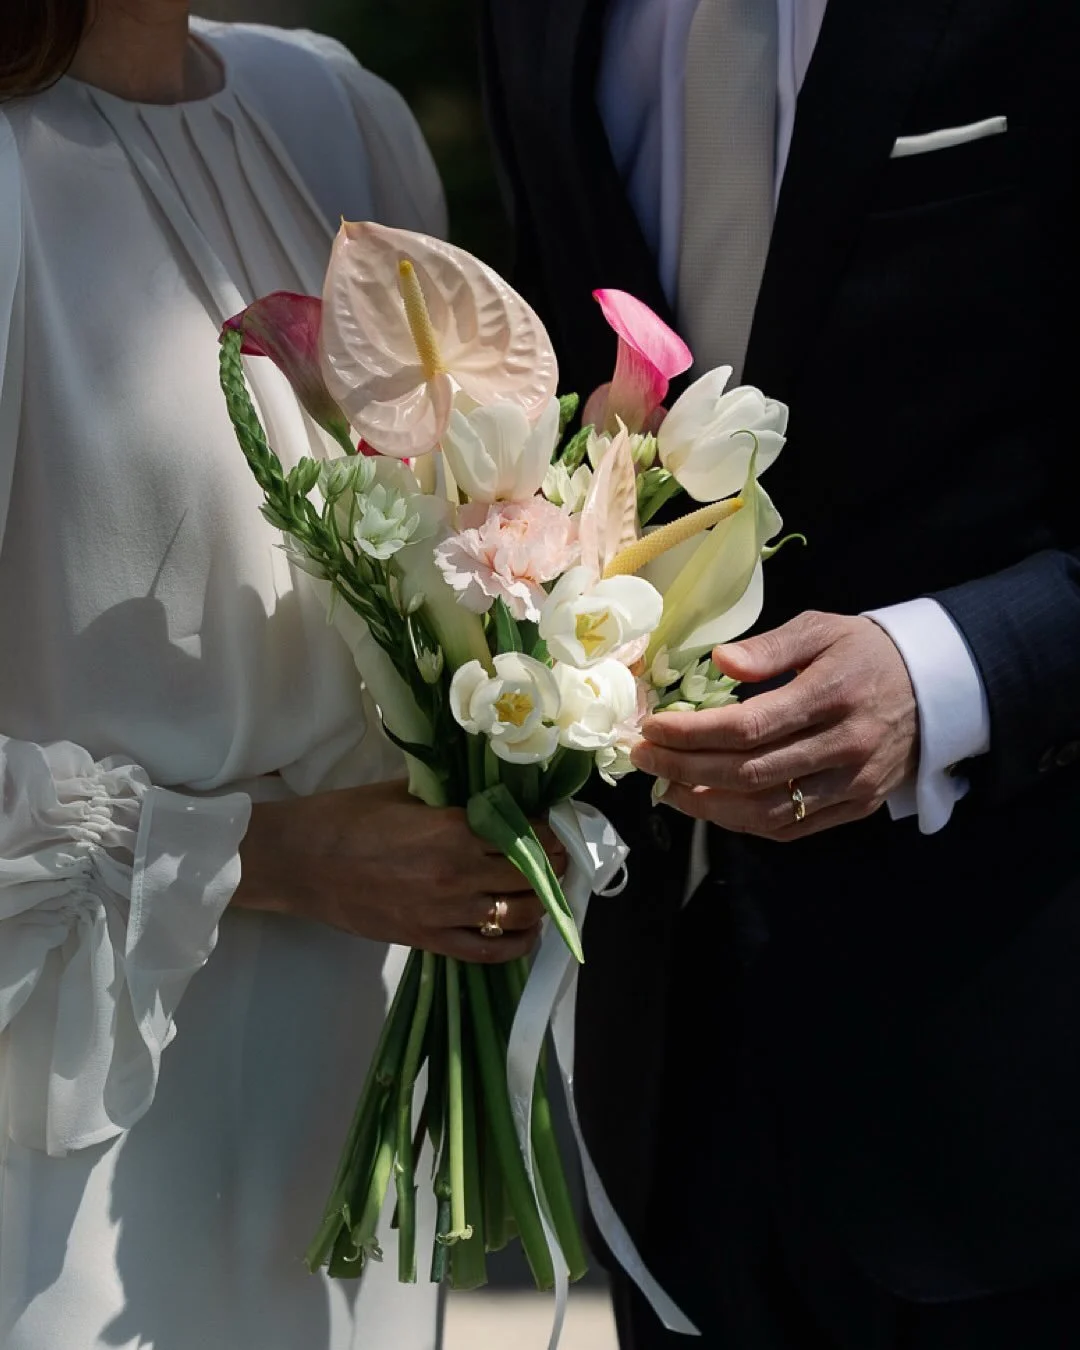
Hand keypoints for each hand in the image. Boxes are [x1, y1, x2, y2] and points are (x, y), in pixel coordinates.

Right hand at [234, 781, 564, 961]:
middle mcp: (457, 874)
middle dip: (554, 865)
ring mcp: (444, 913)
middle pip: (531, 875)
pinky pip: (487, 951)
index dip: (547, 831)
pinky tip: (524, 930)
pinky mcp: (427, 941)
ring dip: (540, 903)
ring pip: (518, 914)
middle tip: (558, 857)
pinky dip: (515, 944)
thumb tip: (490, 797)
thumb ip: (450, 798)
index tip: (553, 827)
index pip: (524, 833)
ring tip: (544, 891)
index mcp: (452, 830)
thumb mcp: (402, 793)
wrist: (298, 862)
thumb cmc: (345, 819)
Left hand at [632, 611, 918, 840]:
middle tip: (643, 758)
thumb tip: (721, 662)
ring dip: (708, 806)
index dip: (692, 734)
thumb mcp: (821, 629)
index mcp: (831, 694)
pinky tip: (712, 806)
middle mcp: (844, 745)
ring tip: (667, 788)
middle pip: (749, 772)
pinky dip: (745, 823)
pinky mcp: (858, 805)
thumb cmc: (864, 652)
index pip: (749, 726)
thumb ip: (769, 646)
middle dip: (685, 770)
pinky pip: (793, 828)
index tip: (651, 729)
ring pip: (768, 810)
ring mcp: (853, 782)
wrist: (936, 686)